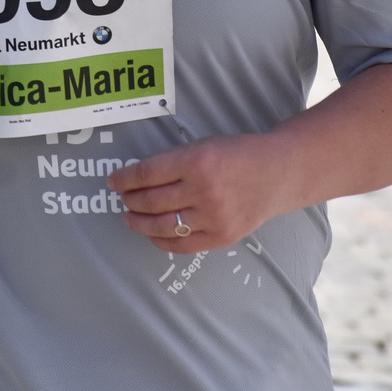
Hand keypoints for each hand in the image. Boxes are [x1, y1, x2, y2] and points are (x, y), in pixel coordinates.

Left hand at [108, 133, 284, 251]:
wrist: (278, 173)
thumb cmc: (238, 154)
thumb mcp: (203, 146)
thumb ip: (173, 162)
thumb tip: (136, 179)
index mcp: (197, 161)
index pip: (147, 173)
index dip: (124, 178)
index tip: (113, 181)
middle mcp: (204, 191)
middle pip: (151, 201)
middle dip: (130, 200)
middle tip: (123, 197)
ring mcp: (214, 217)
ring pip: (162, 225)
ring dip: (139, 222)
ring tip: (130, 216)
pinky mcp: (221, 237)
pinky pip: (181, 244)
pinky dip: (160, 240)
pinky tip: (151, 232)